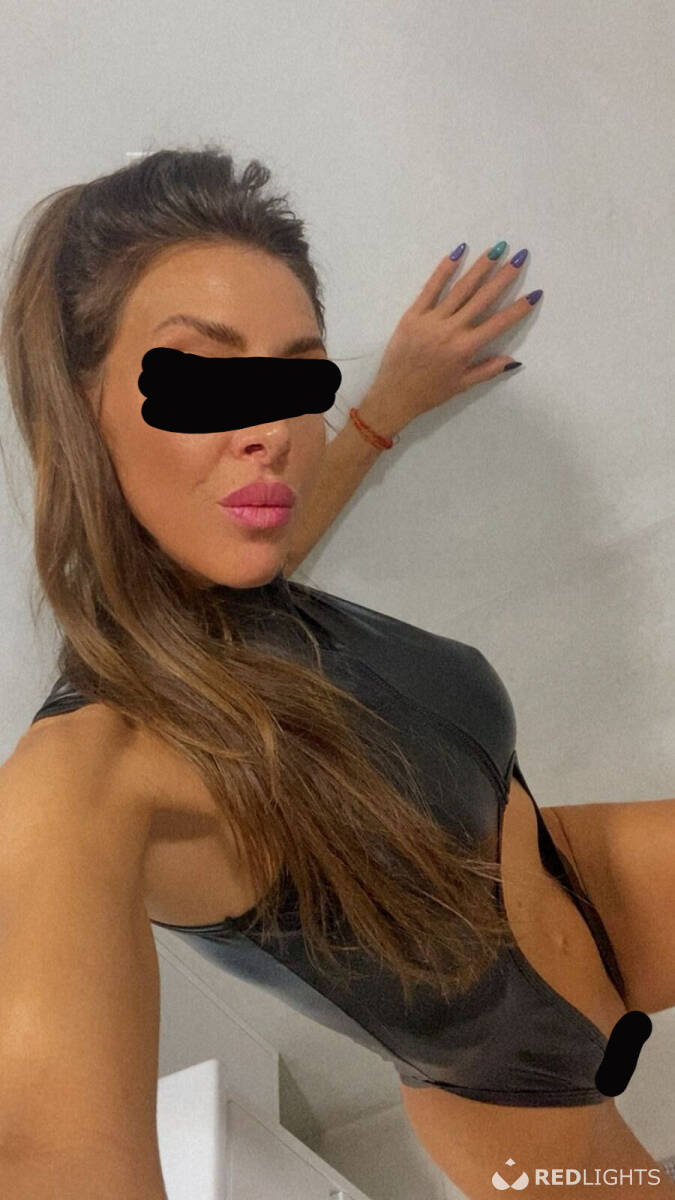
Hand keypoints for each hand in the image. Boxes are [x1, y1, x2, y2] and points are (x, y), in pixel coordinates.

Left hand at [367, 243, 541, 428]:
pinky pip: (430, 288)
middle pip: (482, 298)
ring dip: (480, 267)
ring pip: (460, 289)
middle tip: (520, 257)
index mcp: (465, 349)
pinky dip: (444, 270)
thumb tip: (513, 359)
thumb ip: (488, 370)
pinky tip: (457, 252)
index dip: (519, 309)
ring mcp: (431, 320)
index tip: (535, 293)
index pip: (499, 324)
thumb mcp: (462, 385)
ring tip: (496, 249)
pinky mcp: (413, 315)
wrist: (394, 394)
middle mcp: (451, 330)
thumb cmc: (430, 392)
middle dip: (504, 277)